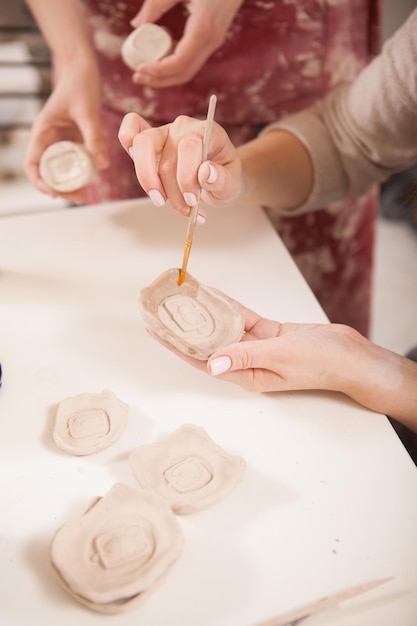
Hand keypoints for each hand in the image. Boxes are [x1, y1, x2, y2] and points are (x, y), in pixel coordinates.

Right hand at [24, 62, 108, 203]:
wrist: (83, 69)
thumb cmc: (80, 84)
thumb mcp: (87, 111)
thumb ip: (94, 137)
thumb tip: (103, 165)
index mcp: (42, 133)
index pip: (33, 165)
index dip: (41, 182)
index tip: (56, 194)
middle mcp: (49, 139)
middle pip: (47, 172)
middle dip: (59, 188)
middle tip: (79, 199)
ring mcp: (61, 140)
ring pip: (61, 169)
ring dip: (70, 183)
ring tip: (85, 195)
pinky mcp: (73, 139)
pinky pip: (75, 161)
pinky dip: (81, 172)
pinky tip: (93, 178)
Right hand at [118, 111, 243, 216]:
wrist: (219, 177)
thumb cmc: (224, 179)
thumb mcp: (233, 184)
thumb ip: (223, 179)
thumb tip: (206, 172)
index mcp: (207, 132)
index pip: (189, 147)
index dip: (187, 178)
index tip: (193, 201)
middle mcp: (183, 128)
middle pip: (164, 152)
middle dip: (169, 186)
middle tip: (181, 208)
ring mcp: (164, 132)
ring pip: (141, 145)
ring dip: (148, 180)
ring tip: (162, 201)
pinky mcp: (149, 141)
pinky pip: (129, 131)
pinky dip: (127, 147)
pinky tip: (143, 171)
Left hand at [129, 0, 243, 86]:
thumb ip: (156, 4)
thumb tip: (136, 24)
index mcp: (203, 28)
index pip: (180, 62)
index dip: (159, 71)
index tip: (140, 69)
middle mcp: (211, 41)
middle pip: (184, 73)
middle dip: (159, 80)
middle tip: (137, 77)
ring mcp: (213, 42)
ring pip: (188, 70)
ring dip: (166, 75)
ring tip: (144, 71)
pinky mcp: (211, 41)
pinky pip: (191, 60)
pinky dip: (174, 63)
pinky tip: (158, 54)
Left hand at [149, 292, 363, 392]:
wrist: (350, 355)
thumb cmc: (320, 363)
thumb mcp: (281, 357)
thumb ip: (247, 356)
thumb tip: (212, 362)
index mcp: (247, 375)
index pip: (203, 360)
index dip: (178, 346)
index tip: (157, 332)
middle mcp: (248, 363)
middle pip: (209, 343)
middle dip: (187, 329)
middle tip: (164, 311)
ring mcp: (258, 348)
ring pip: (225, 328)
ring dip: (208, 314)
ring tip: (185, 299)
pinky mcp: (270, 334)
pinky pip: (244, 319)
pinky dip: (231, 307)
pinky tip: (215, 295)